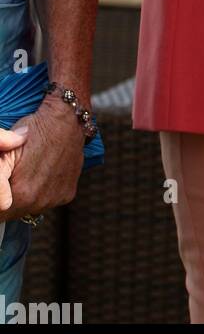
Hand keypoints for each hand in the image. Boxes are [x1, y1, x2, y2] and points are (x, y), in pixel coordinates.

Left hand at [0, 99, 84, 221]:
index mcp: (21, 195)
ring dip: (28, 196)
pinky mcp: (67, 195)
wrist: (67, 119)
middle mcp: (40, 203)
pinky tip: (44, 172)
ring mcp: (55, 200)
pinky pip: (49, 201)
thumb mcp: (7, 152)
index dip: (0, 197)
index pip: (0, 213)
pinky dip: (44, 191)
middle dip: (11, 198)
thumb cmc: (33, 132)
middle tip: (15, 174)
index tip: (4, 183)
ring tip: (31, 171)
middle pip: (15, 212)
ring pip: (32, 208)